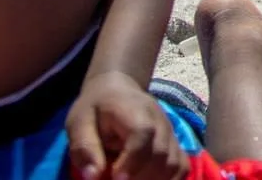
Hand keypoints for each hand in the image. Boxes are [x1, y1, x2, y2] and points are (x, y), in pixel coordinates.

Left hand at [65, 72, 186, 179]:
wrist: (117, 90)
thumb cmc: (96, 108)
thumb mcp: (79, 122)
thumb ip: (85, 147)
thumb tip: (93, 175)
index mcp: (133, 111)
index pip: (143, 133)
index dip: (132, 160)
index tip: (116, 177)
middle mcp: (159, 121)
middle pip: (161, 154)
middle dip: (140, 177)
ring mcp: (170, 133)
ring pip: (173, 164)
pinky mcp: (175, 144)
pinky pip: (182, 167)